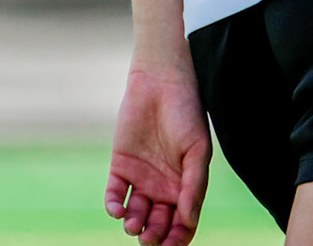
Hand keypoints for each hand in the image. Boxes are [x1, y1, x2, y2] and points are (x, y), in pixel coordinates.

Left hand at [106, 63, 211, 245]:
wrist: (161, 83)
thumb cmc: (187, 114)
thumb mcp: (198, 151)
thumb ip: (194, 186)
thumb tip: (188, 220)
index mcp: (186, 185)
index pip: (183, 222)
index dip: (178, 237)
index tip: (172, 243)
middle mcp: (163, 186)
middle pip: (158, 224)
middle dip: (154, 235)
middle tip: (149, 236)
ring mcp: (141, 178)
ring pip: (135, 215)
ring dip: (134, 225)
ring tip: (134, 224)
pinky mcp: (120, 167)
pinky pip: (114, 195)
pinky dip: (114, 207)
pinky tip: (118, 210)